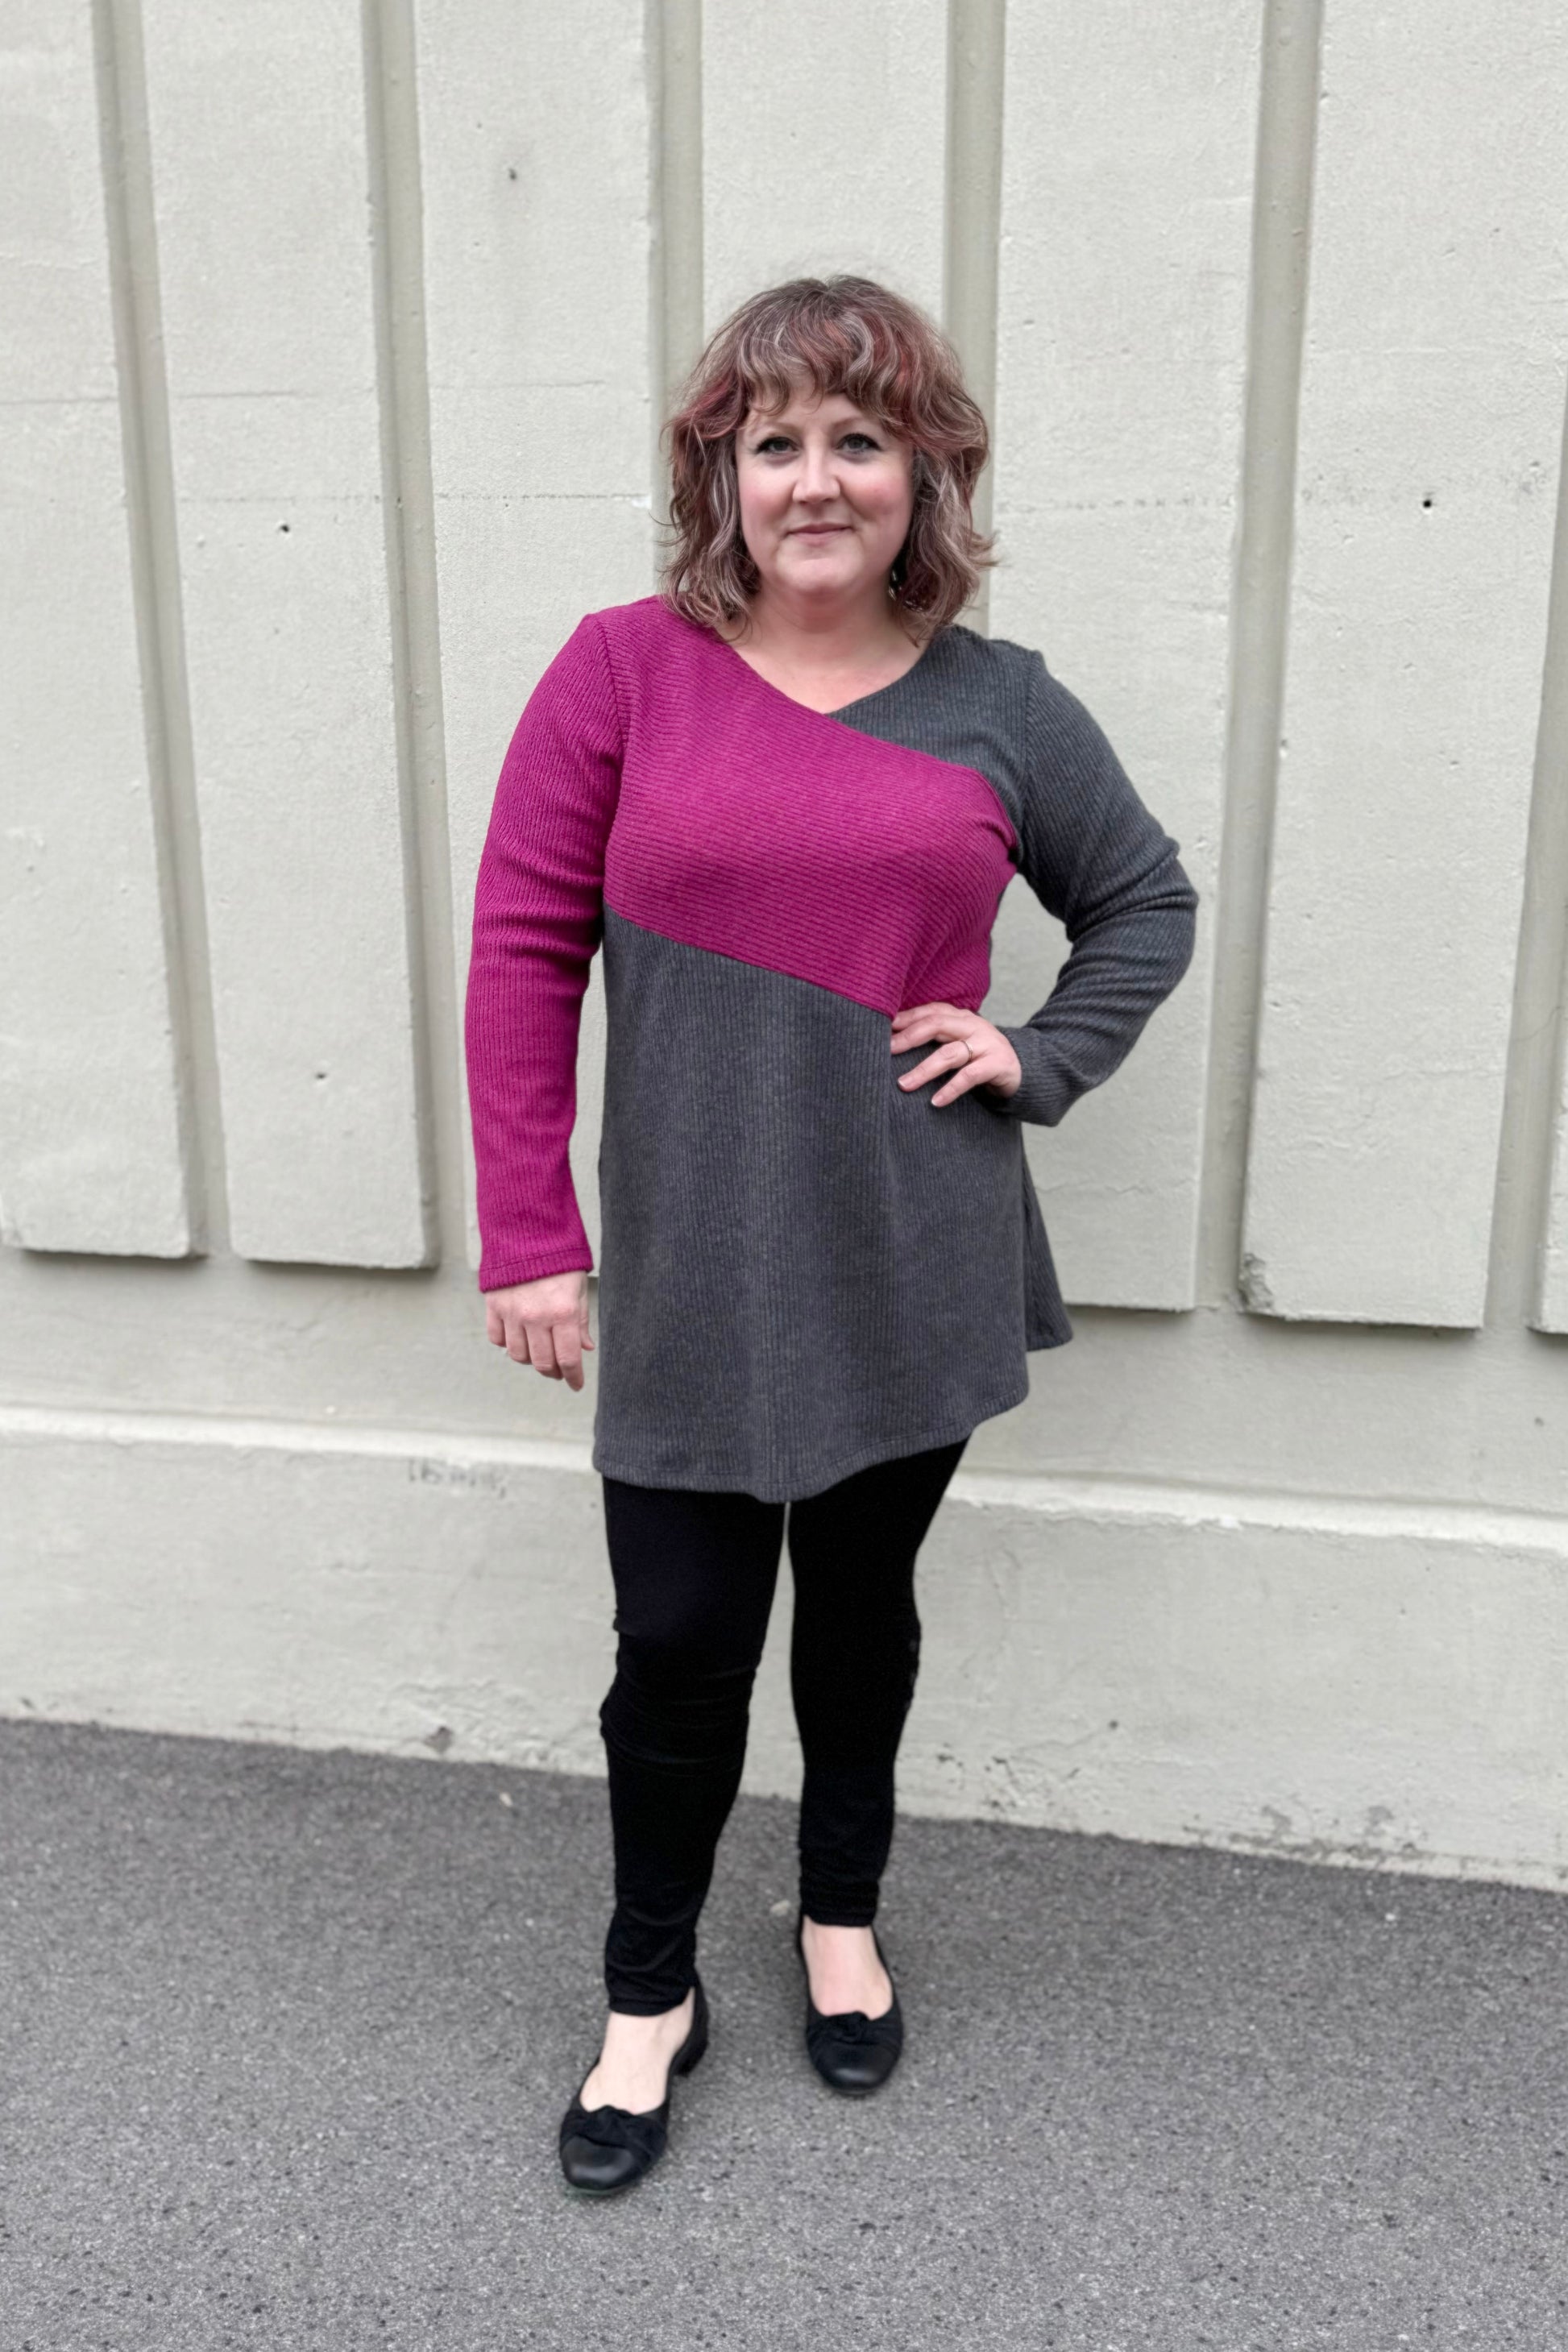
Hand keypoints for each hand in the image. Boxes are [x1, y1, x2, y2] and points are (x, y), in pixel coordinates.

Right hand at [483, 1270, 594, 1389]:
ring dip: (531, 1360)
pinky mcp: (494, 1306)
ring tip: (540, 1352)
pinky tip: (519, 1337)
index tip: (576, 1385)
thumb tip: (585, 1348)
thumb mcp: (578, 1288)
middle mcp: (536, 1317)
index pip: (568, 1359)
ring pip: (518, 1355)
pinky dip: (507, 1343)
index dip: (573, 1377)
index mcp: (562, 1313)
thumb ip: (581, 1321)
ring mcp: (512, 1313)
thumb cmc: (558, 1260)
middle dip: (553, 1372)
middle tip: (560, 1370)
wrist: (526, 1233)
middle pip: (542, 1363)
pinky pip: (497, 1338)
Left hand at [891, 1002, 1021, 1107]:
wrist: (1024, 1067)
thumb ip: (935, 1038)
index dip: (906, 1018)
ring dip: (924, 1070)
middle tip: (887, 1051)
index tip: (882, 1027)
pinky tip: (936, 1101)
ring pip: (949, 1053)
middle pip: (936, 1025)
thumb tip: (893, 1043)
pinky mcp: (997, 1064)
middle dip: (909, 1037)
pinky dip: (951, 1089)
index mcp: (960, 1017)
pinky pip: (969, 1076)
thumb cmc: (981, 1056)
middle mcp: (972, 1025)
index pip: (929, 1011)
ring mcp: (986, 1044)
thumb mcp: (959, 1041)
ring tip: (904, 1084)